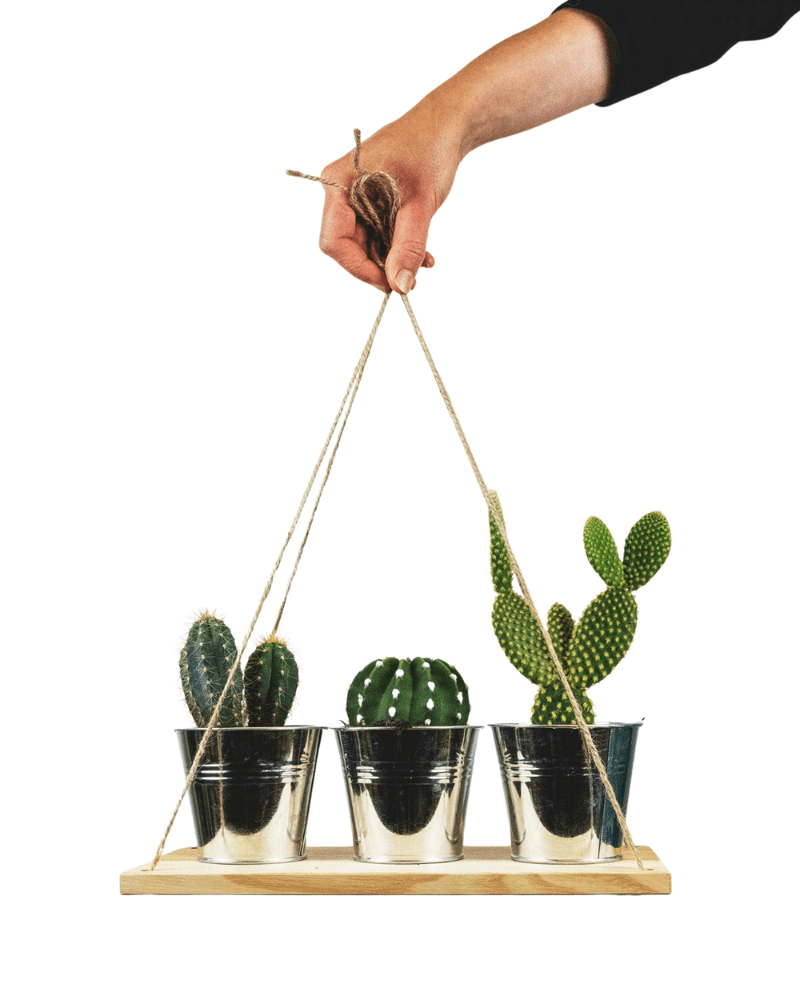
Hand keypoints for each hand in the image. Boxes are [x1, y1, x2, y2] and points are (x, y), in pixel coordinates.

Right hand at [317, 108, 462, 293]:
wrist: (447, 124)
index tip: (389, 283)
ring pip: (365, 243)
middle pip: (348, 246)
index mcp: (339, 182)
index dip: (359, 268)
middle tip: (410, 278)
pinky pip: (376, 233)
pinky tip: (421, 253)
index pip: (334, 241)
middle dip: (380, 265)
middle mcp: (340, 189)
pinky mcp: (370, 200)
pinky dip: (397, 246)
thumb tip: (400, 286)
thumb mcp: (420, 204)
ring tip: (423, 262)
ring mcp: (354, 195)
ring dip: (393, 258)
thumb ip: (408, 247)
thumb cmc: (430, 149)